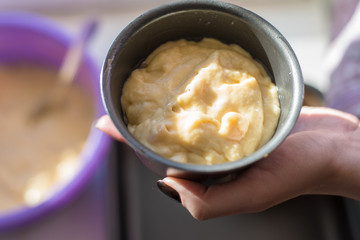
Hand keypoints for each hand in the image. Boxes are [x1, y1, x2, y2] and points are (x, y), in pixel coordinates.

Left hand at [96, 107, 359, 219]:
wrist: (334, 148)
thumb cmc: (301, 172)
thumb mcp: (254, 195)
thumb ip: (209, 203)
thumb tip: (168, 184)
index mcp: (213, 182)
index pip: (164, 163)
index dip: (135, 146)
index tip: (111, 125)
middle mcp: (217, 164)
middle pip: (171, 144)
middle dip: (143, 129)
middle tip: (120, 109)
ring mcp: (227, 143)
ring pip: (188, 128)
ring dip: (165, 114)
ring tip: (143, 99)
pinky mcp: (240, 123)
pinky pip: (209, 113)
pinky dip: (193, 103)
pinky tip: (184, 93)